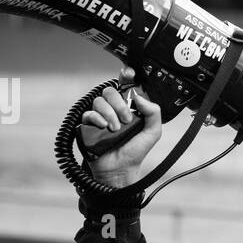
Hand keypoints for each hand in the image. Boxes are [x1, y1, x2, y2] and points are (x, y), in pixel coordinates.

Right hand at [82, 66, 163, 186]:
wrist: (121, 169)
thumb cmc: (136, 151)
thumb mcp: (153, 132)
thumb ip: (153, 112)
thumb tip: (139, 96)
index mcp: (128, 107)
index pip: (125, 86)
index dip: (125, 76)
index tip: (129, 74)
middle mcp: (113, 109)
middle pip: (110, 91)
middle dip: (119, 104)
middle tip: (126, 120)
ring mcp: (100, 116)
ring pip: (99, 101)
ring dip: (110, 113)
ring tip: (116, 129)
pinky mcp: (88, 125)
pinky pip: (89, 113)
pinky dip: (97, 118)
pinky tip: (104, 128)